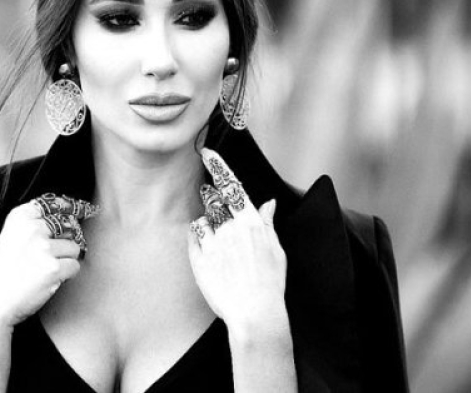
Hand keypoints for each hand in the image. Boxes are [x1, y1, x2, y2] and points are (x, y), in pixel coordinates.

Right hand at [0, 198, 82, 333]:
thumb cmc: (4, 273)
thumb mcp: (13, 237)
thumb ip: (36, 224)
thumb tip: (74, 218)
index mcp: (20, 217)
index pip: (55, 204)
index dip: (67, 211)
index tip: (75, 214)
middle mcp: (32, 228)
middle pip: (69, 226)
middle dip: (65, 241)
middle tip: (48, 256)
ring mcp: (43, 248)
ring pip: (74, 247)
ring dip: (65, 260)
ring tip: (43, 270)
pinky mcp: (53, 268)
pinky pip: (75, 266)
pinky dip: (67, 275)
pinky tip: (48, 280)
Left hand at [188, 148, 288, 335]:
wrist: (255, 315)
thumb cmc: (269, 285)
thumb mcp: (276, 252)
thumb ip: (267, 224)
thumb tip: (267, 203)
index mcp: (252, 224)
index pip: (233, 187)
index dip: (219, 167)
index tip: (208, 153)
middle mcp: (231, 228)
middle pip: (214, 201)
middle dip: (213, 201)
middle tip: (217, 214)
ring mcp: (213, 243)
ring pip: (203, 220)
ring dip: (210, 227)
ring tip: (223, 251)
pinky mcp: (199, 258)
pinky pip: (194, 237)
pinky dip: (200, 239)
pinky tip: (211, 255)